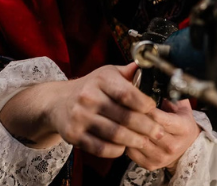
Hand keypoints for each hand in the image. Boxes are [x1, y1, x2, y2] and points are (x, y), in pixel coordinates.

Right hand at [1, 63, 163, 157]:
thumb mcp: (107, 73)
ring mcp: (80, 117)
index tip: (154, 109)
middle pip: (124, 117)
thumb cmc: (90, 87)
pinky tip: (124, 147)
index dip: (144, 104)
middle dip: (146, 127)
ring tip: (145, 141)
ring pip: (114, 135)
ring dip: (134, 141)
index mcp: (101, 79)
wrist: (57, 102)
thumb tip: (151, 66)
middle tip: (158, 132)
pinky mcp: (74, 135)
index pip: (127, 93)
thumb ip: (129, 73)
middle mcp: (88, 97)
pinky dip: (116, 150)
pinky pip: (101, 148)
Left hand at [126, 99, 201, 171]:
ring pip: (138, 141)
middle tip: (121, 107)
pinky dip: (125, 141)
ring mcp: (161, 157)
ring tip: (120, 118)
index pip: (159, 118)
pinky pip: (132, 152)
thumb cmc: (182, 123)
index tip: (135, 100)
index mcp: (183, 128)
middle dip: (133, 118)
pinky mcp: (151, 165)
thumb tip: (159, 83)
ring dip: (127, 130)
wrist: (187, 148)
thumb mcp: (182, 107)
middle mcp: (173, 145)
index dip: (145, 108)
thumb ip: (173, 95)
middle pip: (147, 130)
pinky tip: (123, 132)